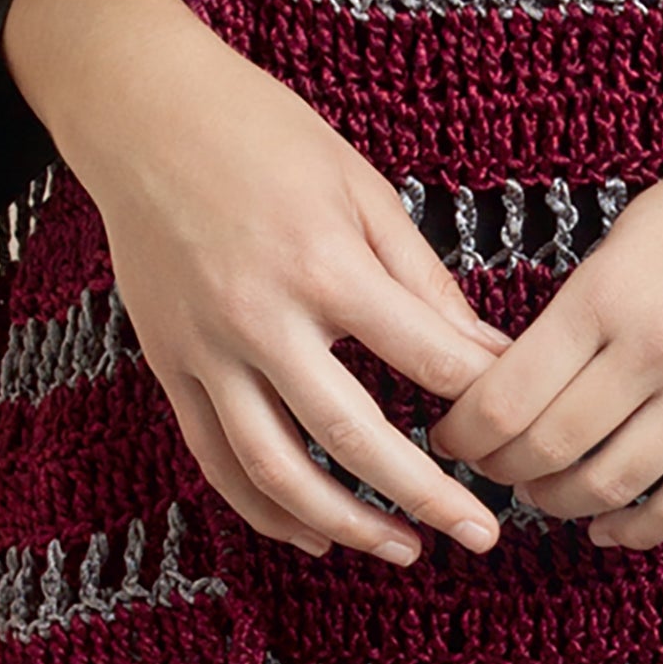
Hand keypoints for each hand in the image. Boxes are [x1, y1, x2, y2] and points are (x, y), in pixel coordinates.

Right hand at [1, 0, 511, 565]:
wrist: (142, 113)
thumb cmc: (264, 136)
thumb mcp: (361, 188)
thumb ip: (421, 279)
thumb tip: (486, 354)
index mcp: (323, 263)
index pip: (424, 358)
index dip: (482, 401)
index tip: (520, 427)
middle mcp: (259, 318)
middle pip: (354, 437)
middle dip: (429, 496)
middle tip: (484, 535)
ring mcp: (205, 350)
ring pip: (275, 470)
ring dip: (344, 525)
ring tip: (402, 551)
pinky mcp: (167, 365)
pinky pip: (216, 460)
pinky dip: (265, 509)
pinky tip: (313, 536)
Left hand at [425, 108, 662, 550]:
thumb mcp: (625, 237)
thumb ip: (575, 313)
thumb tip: (512, 382)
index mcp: (606, 294)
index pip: (506, 398)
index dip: (463, 435)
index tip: (451, 438)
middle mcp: (656, 349)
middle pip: (548, 450)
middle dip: (501, 471)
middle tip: (488, 469)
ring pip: (610, 485)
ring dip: (559, 502)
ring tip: (542, 493)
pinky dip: (635, 527)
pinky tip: (607, 526)